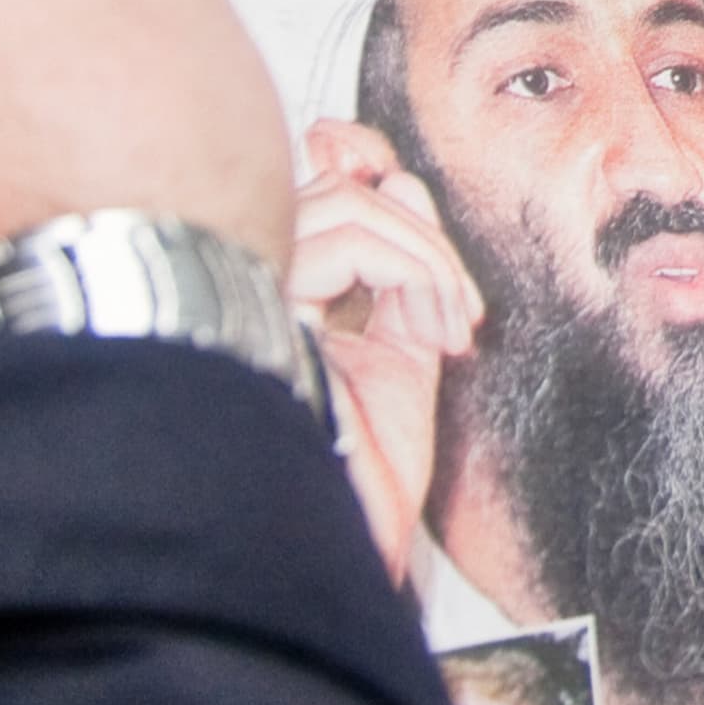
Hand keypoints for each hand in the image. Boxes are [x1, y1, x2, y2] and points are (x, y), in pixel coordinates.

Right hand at [287, 118, 481, 584]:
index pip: (310, 187)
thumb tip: (400, 183)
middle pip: (335, 193)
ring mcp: (245, 298)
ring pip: (347, 207)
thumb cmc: (366, 467)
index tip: (413, 200)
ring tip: (451, 330)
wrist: (356, 539)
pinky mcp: (264, 311)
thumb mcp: (401, 346)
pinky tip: (437, 336)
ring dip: (427, 260)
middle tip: (460, 313)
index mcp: (270, 297)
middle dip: (421, 235)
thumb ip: (402, 270)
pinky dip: (417, 273)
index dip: (363, 165)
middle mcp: (243, 291)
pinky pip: (353, 240)